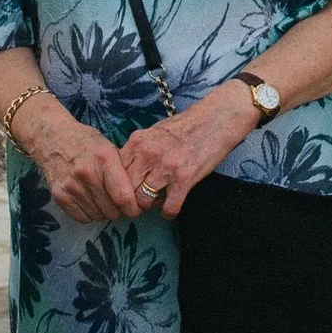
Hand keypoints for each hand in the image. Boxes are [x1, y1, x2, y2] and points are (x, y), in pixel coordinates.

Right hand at [12, 87, 144, 224]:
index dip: (134, 209)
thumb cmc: (85, 142)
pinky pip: (82, 218)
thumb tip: (139, 198)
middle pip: (112, 210)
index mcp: (104, 159)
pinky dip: (90, 214)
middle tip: (120, 205)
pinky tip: (91, 202)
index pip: (124, 197)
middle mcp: (87, 173)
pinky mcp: (59, 195)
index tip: (136, 209)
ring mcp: (71, 186)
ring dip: (105, 213)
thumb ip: (123, 171)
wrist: (51, 137)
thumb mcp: (109, 147)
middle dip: (121, 211)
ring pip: (98, 216)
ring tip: (105, 201)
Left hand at [118, 80, 259, 218]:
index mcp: (138, 141)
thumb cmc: (186, 126)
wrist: (216, 120)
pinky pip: (169, 206)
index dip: (117, 185)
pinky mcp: (184, 178)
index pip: (115, 170)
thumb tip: (126, 170)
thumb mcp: (154, 131)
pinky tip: (169, 210)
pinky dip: (168, 212)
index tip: (123, 192)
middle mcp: (148, 154)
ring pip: (143, 200)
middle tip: (135, 205)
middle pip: (125, 188)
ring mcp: (166, 167)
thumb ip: (139, 149)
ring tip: (154, 205)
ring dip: (148, 206)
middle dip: (129, 200)